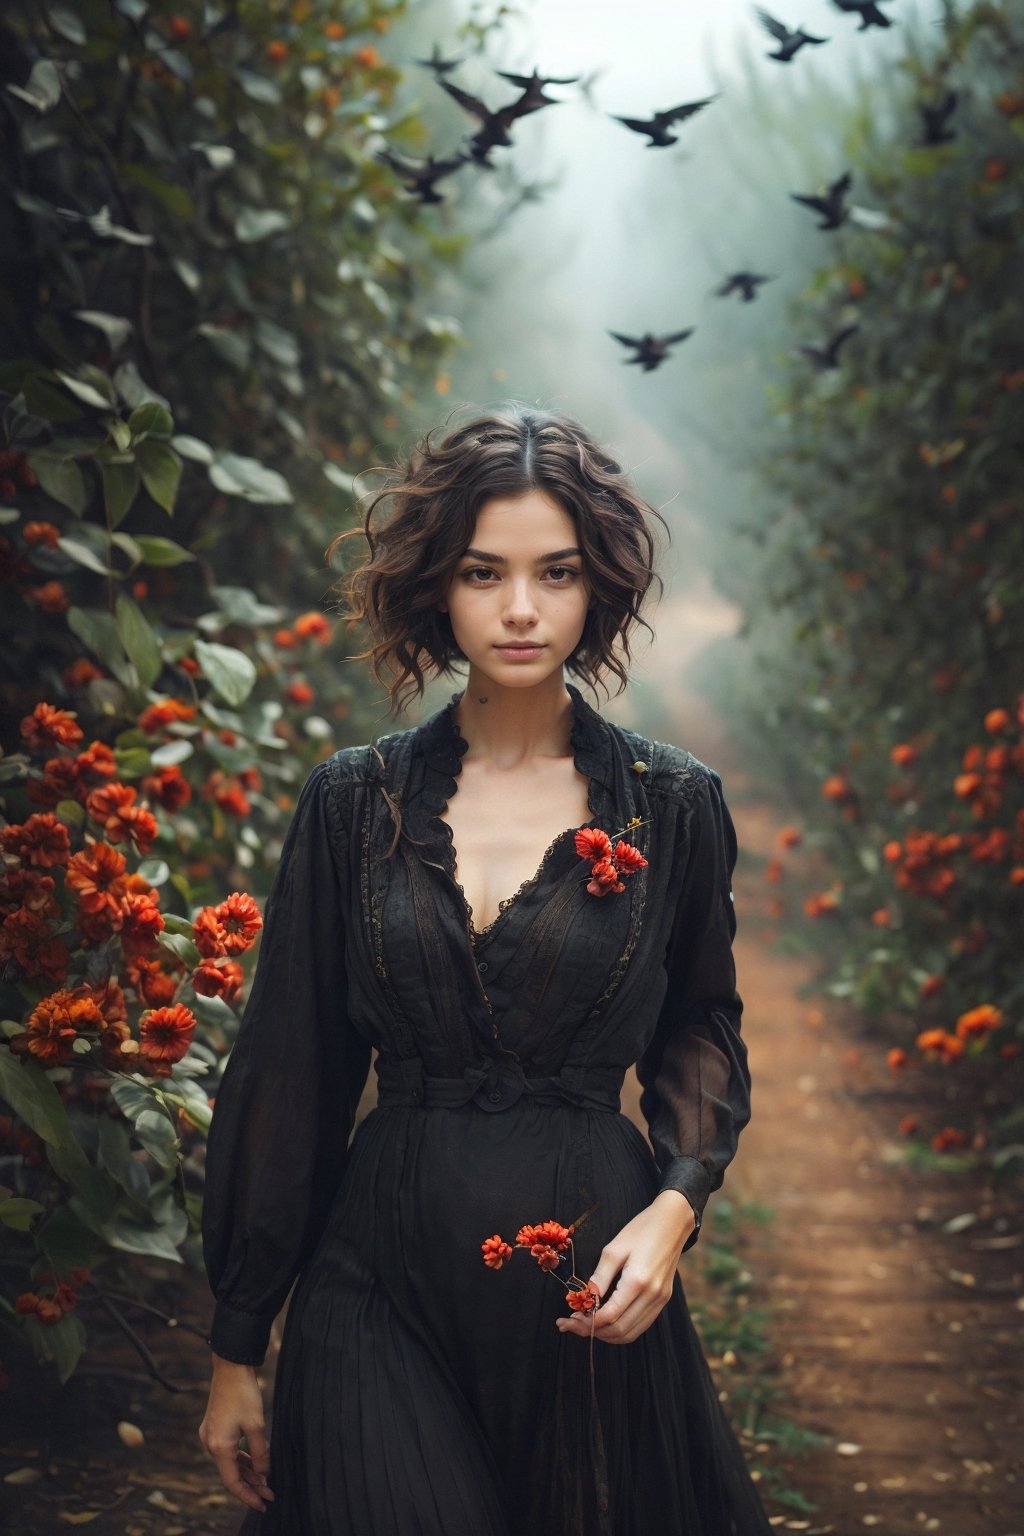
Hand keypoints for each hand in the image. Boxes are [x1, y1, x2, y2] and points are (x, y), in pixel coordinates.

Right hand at [198, 1353, 275, 1512]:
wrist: (230, 1366)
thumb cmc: (243, 1393)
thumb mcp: (257, 1424)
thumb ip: (260, 1452)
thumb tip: (264, 1474)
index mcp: (219, 1447)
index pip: (233, 1482)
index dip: (248, 1496)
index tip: (263, 1504)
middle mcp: (210, 1444)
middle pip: (231, 1474)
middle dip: (251, 1485)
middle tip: (270, 1493)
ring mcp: (210, 1435)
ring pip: (230, 1462)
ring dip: (247, 1471)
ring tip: (266, 1480)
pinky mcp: (214, 1428)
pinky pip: (228, 1450)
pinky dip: (241, 1458)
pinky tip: (256, 1462)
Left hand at [555, 1189, 695, 1344]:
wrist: (673, 1222)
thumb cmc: (641, 1230)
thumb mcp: (614, 1249)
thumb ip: (600, 1277)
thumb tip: (586, 1300)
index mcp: (638, 1281)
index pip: (610, 1316)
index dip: (586, 1322)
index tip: (568, 1320)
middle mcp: (652, 1296)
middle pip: (620, 1330)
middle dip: (593, 1332)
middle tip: (573, 1324)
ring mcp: (660, 1300)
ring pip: (631, 1333)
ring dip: (607, 1334)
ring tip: (587, 1324)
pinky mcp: (663, 1300)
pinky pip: (641, 1324)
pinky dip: (622, 1329)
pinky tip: (608, 1320)